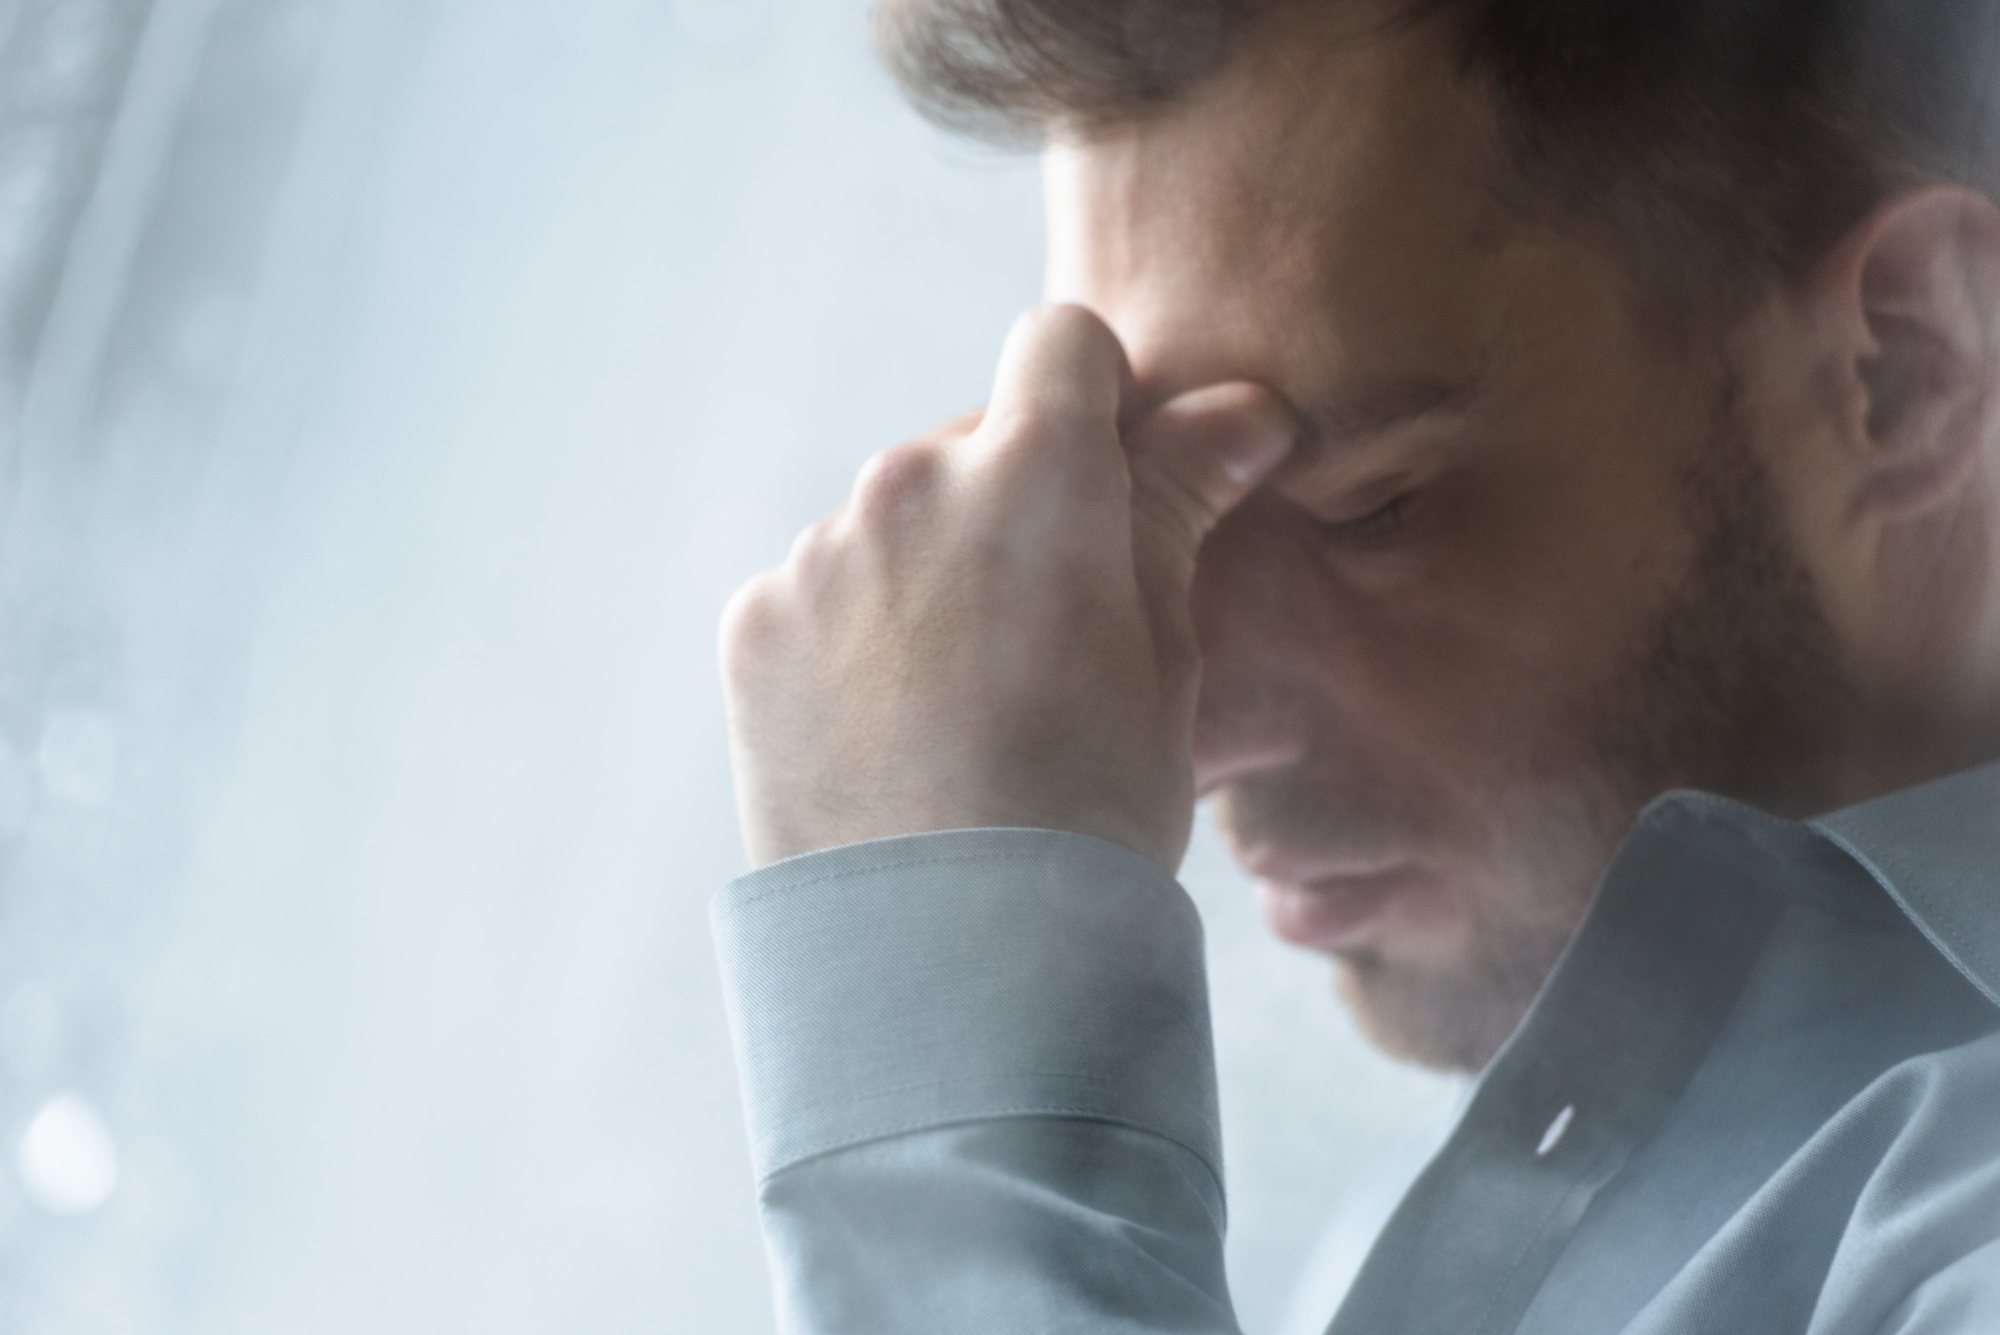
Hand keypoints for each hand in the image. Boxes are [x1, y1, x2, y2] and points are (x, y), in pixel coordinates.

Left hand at [719, 304, 1294, 871]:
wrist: (950, 955)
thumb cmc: (1091, 808)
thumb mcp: (1167, 654)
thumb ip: (1180, 505)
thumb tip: (1242, 410)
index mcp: (1034, 474)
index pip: (1060, 344)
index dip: (1094, 399)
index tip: (1112, 477)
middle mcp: (909, 480)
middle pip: (971, 441)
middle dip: (1012, 503)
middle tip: (1047, 635)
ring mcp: (818, 553)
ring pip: (892, 520)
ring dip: (930, 569)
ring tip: (964, 703)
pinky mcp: (753, 622)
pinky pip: (819, 588)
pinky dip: (855, 632)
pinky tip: (890, 727)